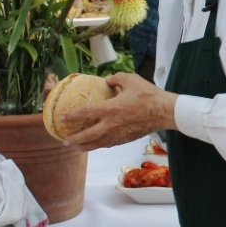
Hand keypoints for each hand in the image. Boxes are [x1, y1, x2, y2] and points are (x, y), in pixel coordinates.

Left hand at [61, 72, 178, 150]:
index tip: (61, 117)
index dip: (72, 115)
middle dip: (75, 139)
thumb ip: (116, 78)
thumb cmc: (149, 95)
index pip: (86, 112)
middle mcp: (112, 124)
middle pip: (88, 135)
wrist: (164, 112)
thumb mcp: (132, 79)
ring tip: (76, 148)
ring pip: (98, 143)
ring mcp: (119, 134)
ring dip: (85, 146)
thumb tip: (107, 79)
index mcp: (111, 109)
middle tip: (64, 141)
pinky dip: (100, 145)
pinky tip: (97, 145)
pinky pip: (109, 143)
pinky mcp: (126, 139)